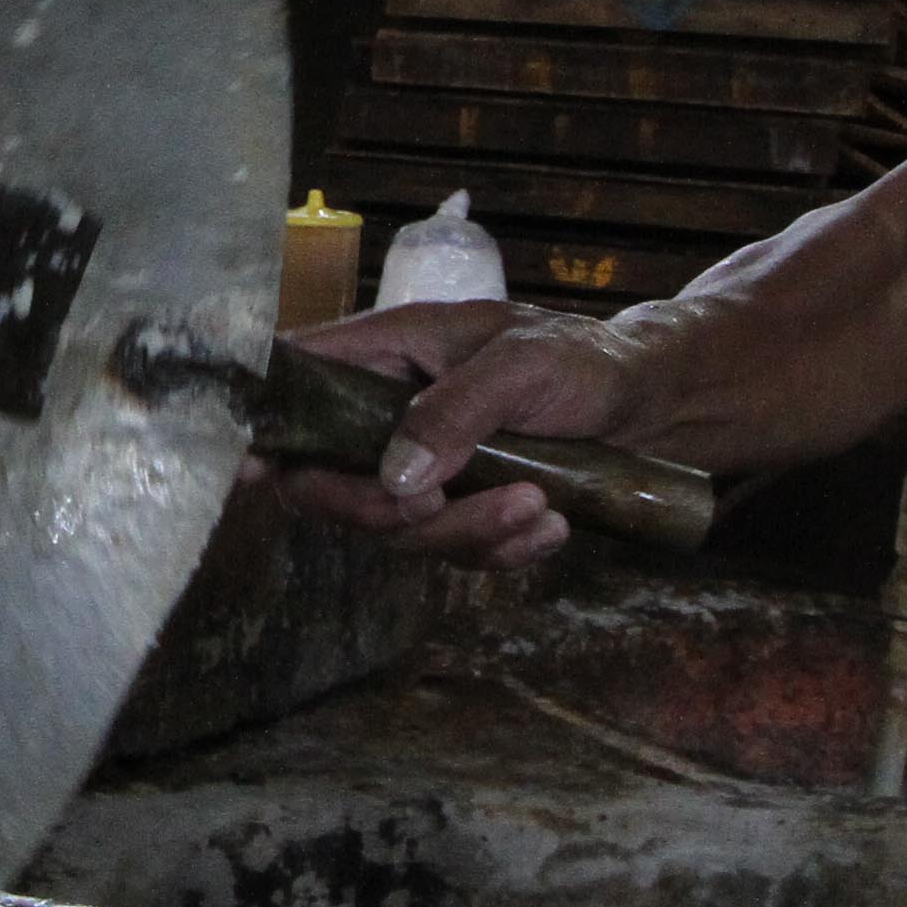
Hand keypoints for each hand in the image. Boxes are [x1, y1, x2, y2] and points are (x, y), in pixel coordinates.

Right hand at [258, 300, 660, 569]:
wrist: (654, 402)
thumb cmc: (584, 359)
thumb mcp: (522, 364)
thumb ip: (454, 411)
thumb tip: (395, 476)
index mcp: (387, 353)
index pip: (297, 382)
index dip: (263, 426)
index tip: (252, 470)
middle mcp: (387, 414)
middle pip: (326, 483)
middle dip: (381, 511)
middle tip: (442, 503)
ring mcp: (421, 468)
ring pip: (395, 530)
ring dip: (464, 532)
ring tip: (537, 507)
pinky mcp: (460, 509)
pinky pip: (453, 553)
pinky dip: (501, 550)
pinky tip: (551, 527)